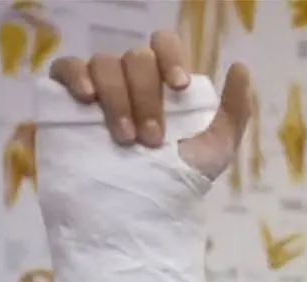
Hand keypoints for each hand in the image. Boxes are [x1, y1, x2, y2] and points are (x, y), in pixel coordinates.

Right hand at [47, 30, 253, 178]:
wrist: (140, 211)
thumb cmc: (180, 178)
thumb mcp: (217, 147)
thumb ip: (236, 109)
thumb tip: (241, 66)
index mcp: (162, 80)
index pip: (164, 44)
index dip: (171, 57)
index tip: (179, 87)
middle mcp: (130, 77)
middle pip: (136, 58)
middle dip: (147, 97)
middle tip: (152, 139)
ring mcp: (98, 85)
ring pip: (104, 63)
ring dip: (118, 98)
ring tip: (126, 138)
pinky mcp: (66, 98)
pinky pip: (66, 68)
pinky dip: (76, 76)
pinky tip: (87, 98)